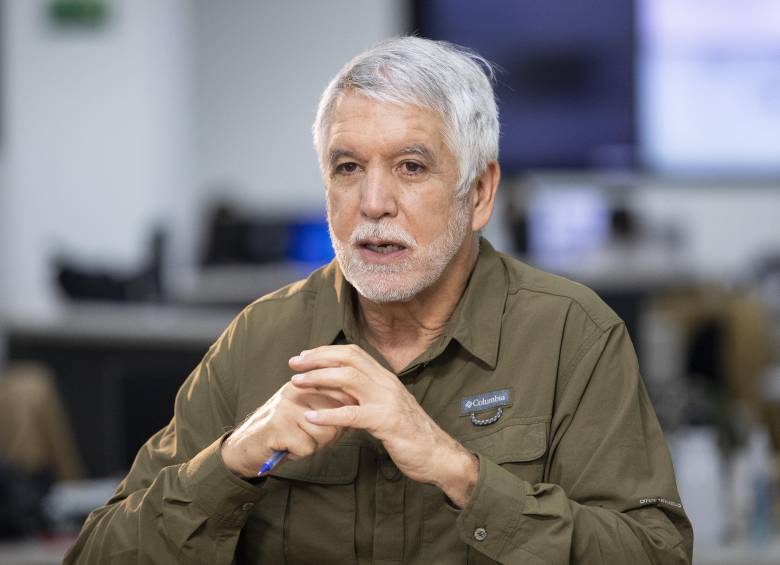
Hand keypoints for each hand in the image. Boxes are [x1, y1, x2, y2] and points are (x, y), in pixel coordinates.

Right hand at [221, 381, 354, 477]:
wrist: (245, 447)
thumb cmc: (283, 431)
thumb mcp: (306, 412)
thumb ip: (329, 404)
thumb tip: (358, 403)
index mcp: (304, 383)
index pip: (341, 393)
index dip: (339, 414)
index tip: (325, 423)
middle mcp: (295, 390)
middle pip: (336, 414)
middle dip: (329, 432)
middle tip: (308, 436)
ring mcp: (286, 407)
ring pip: (325, 432)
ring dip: (314, 444)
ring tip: (296, 441)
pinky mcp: (279, 426)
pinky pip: (308, 446)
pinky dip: (300, 454)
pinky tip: (287, 449)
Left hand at [289, 345, 478, 506]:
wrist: (438, 455)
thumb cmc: (411, 434)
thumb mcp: (388, 408)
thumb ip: (369, 396)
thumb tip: (343, 390)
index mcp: (386, 378)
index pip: (353, 353)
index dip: (326, 352)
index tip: (305, 357)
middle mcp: (386, 383)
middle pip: (348, 359)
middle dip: (317, 359)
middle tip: (293, 365)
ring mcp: (387, 401)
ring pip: (348, 379)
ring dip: (318, 379)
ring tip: (296, 384)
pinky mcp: (386, 422)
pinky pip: (352, 415)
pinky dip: (329, 414)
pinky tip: (311, 417)